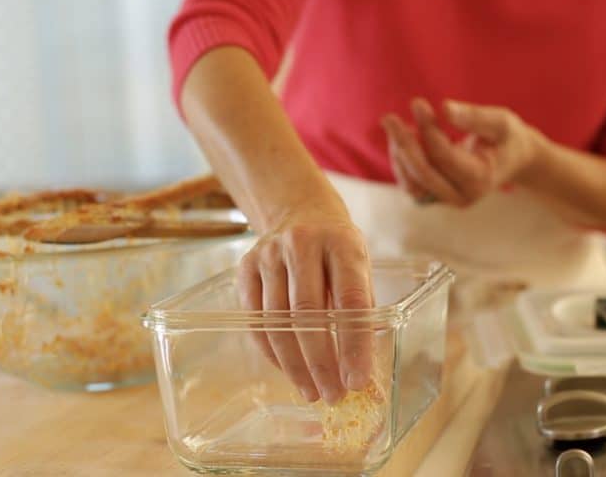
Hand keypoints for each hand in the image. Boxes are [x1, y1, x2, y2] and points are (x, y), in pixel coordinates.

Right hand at [237, 202, 373, 403]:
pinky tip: (287, 369)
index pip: (349, 299)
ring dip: (294, 364)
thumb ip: (360, 309)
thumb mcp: (359, 266)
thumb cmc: (337, 249)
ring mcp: (269, 254)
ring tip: (310, 390)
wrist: (300, 211)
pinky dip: (271, 351)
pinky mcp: (245, 266)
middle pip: (307, 313)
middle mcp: (302, 243)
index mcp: (342, 243)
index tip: (357, 380)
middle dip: (320, 362)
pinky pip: (255, 319)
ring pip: (277, 320)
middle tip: (332, 394)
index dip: (353, 344)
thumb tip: (358, 369)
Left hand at [382, 98, 545, 206]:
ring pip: (412, 182)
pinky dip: (402, 161)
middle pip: (424, 173)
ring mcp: (448, 200)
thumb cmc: (506, 136)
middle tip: (389, 118)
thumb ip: (474, 117)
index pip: (444, 156)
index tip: (417, 103)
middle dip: (403, 144)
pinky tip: (404, 137)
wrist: (513, 159)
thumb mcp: (500, 122)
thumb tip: (444, 108)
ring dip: (399, 153)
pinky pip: (410, 183)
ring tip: (396, 124)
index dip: (428, 129)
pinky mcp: (436, 197)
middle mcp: (463, 196)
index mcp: (481, 179)